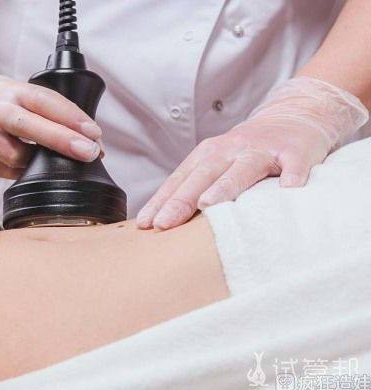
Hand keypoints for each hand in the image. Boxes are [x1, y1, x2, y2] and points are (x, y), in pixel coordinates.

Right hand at [0, 75, 103, 178]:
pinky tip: (24, 164)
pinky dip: (21, 170)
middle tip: (90, 152)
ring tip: (48, 159)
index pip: (44, 101)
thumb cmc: (7, 105)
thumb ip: (53, 115)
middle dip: (62, 140)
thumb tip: (90, 143)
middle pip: (28, 126)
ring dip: (39, 162)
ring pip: (17, 156)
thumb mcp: (27, 98)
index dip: (72, 117)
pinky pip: (6, 171)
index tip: (94, 134)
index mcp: (11, 91)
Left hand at [137, 77, 368, 230]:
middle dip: (181, 200)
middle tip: (163, 223)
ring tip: (208, 205)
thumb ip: (195, 187)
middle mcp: (231, 149)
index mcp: (208, 154)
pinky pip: (294, 166)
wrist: (294, 115)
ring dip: (224, 186)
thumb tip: (163, 222)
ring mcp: (263, 149)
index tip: (145, 224)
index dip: (161, 201)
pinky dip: (291, 178)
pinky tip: (287, 193)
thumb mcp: (217, 163)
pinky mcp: (296, 152)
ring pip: (242, 169)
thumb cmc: (247, 150)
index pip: (180, 180)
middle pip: (203, 175)